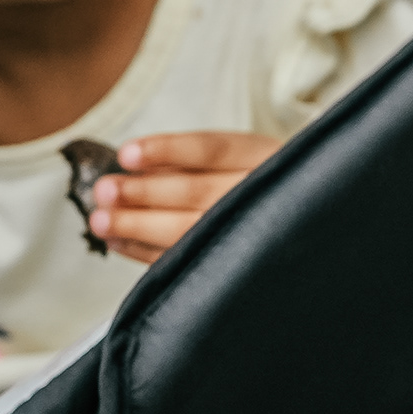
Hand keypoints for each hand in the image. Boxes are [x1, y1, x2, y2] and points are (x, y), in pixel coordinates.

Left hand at [85, 130, 279, 263]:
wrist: (311, 225)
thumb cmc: (265, 187)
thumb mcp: (248, 156)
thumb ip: (200, 158)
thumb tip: (134, 164)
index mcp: (265, 157)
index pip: (212, 149)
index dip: (166, 150)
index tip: (127, 154)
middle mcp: (263, 194)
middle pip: (196, 191)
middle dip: (143, 192)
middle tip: (104, 191)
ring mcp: (252, 232)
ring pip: (189, 229)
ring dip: (138, 225)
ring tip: (102, 219)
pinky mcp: (238, 264)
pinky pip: (187, 258)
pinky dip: (146, 252)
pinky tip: (120, 242)